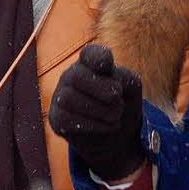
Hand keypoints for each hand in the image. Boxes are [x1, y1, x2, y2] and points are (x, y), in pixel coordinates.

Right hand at [49, 44, 144, 179]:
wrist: (117, 136)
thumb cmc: (122, 104)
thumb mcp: (131, 88)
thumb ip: (125, 79)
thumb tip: (112, 88)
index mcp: (90, 63)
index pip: (89, 53)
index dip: (98, 57)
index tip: (107, 66)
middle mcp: (71, 76)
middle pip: (76, 76)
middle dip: (102, 90)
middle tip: (117, 100)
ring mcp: (60, 96)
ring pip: (68, 98)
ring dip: (100, 110)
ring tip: (115, 116)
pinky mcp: (57, 118)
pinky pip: (67, 119)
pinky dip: (93, 125)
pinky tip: (106, 126)